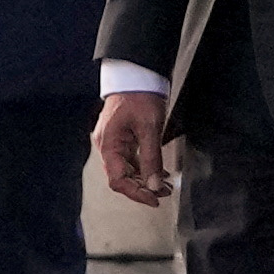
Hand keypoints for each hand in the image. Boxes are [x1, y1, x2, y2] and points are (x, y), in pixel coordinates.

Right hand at [96, 89, 171, 208]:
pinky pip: (132, 159)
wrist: (137, 74)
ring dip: (146, 179)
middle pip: (122, 177)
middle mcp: (108, 146)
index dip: (136, 193)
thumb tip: (155, 185)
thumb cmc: (139, 96)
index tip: (154, 200)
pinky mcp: (123, 138)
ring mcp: (114, 142)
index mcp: (108, 145)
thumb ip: (151, 158)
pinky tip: (160, 171)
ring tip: (166, 185)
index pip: (118, 180)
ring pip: (128, 169)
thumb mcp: (150, 128)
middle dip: (143, 188)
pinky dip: (145, 167)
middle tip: (165, 193)